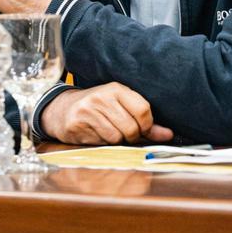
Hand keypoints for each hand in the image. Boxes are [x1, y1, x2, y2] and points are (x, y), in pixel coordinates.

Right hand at [39, 82, 174, 144]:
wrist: (62, 110)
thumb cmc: (98, 108)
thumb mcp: (121, 107)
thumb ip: (146, 121)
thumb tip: (168, 135)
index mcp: (116, 89)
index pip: (143, 110)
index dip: (147, 126)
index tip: (144, 129)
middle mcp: (101, 97)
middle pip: (131, 128)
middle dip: (132, 137)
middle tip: (125, 133)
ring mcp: (87, 111)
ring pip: (116, 138)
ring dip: (117, 141)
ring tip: (108, 132)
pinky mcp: (77, 125)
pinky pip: (100, 143)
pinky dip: (103, 143)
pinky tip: (96, 134)